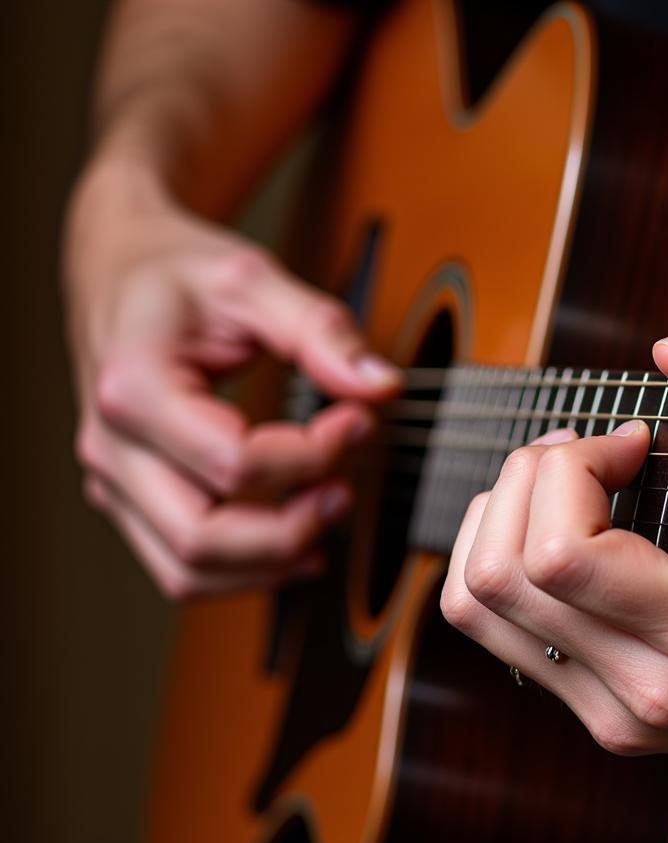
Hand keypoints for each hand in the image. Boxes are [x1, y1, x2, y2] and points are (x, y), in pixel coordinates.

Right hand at [65, 163, 401, 597]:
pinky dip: (244, 572)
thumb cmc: (176, 273)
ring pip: (188, 572)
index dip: (312, 457)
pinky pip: (182, 568)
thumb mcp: (251, 278)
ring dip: (270, 562)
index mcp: (134, 388)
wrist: (117, 270)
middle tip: (345, 491)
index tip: (356, 421)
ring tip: (325, 515)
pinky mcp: (131, 499)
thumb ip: (320, 330)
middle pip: (202, 538)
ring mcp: (114, 480)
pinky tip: (297, 550)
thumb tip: (381, 387)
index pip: (233, 462)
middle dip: (290, 529)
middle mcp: (111, 446)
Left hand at [441, 294, 667, 835]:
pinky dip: (499, 564)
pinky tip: (551, 535)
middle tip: (583, 453)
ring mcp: (617, 712)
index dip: (573, 466)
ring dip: (499, 520)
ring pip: (478, 605)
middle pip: (502, 572)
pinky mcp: (602, 719)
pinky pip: (496, 632)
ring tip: (559, 488)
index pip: (561, 552)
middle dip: (526, 478)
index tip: (631, 442)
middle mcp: (649, 683)